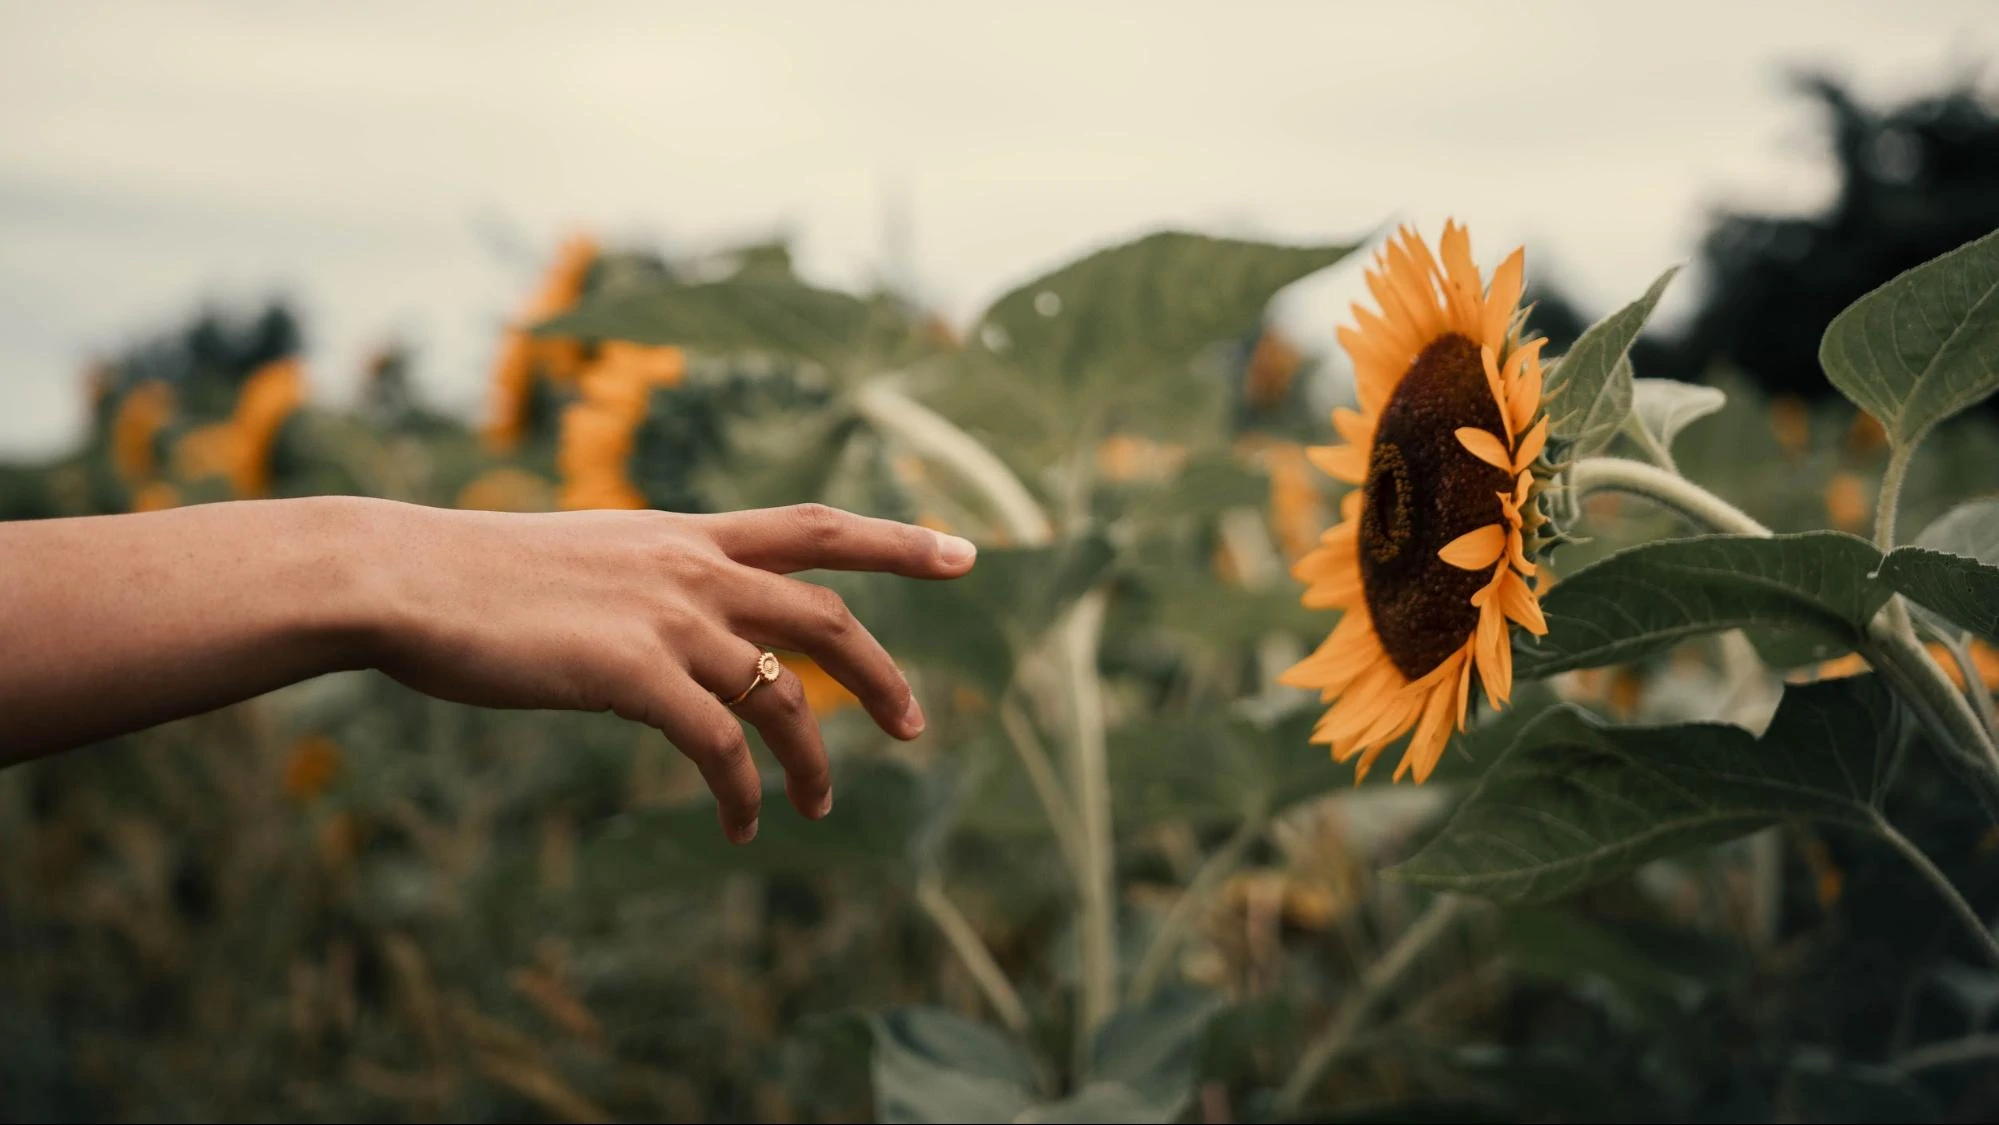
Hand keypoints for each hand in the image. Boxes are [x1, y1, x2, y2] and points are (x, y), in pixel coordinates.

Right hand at [368, 502, 976, 842]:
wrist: (403, 576)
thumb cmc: (476, 576)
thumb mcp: (584, 560)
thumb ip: (645, 585)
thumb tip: (674, 631)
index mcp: (685, 532)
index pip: (814, 526)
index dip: (897, 540)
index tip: (966, 551)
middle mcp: (691, 565)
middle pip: (824, 615)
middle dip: (881, 674)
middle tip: (917, 727)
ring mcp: (667, 616)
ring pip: (780, 695)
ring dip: (810, 760)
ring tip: (819, 807)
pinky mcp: (632, 671)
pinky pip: (717, 746)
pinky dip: (740, 791)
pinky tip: (738, 824)